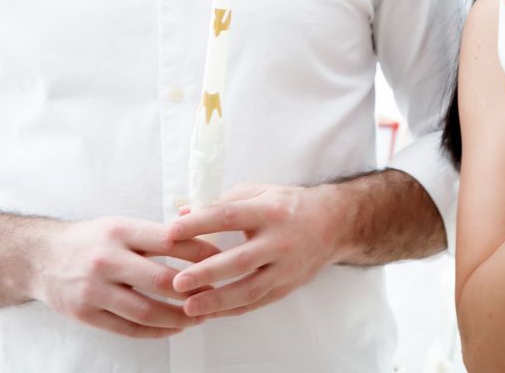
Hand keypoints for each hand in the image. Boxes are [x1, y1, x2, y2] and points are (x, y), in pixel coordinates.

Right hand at [34, 216, 218, 338]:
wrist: (40, 258)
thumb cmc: (91, 240)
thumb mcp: (121, 225)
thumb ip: (157, 234)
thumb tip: (203, 237)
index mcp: (121, 231)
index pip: (170, 241)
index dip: (202, 253)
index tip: (222, 260)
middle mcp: (107, 260)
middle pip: (161, 280)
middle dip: (193, 291)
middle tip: (215, 295)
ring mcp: (94, 290)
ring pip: (146, 311)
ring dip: (178, 318)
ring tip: (198, 317)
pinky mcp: (85, 314)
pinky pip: (128, 329)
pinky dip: (155, 332)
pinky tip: (173, 328)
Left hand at [167, 183, 340, 317]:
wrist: (334, 223)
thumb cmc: (289, 205)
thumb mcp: (260, 192)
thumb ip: (223, 201)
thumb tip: (183, 212)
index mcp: (268, 210)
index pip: (228, 216)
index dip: (198, 224)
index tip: (170, 232)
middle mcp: (279, 240)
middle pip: (239, 259)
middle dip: (206, 272)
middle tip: (177, 281)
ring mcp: (285, 266)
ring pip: (250, 289)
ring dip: (218, 300)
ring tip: (189, 307)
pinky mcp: (287, 286)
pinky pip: (257, 302)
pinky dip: (232, 309)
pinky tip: (210, 313)